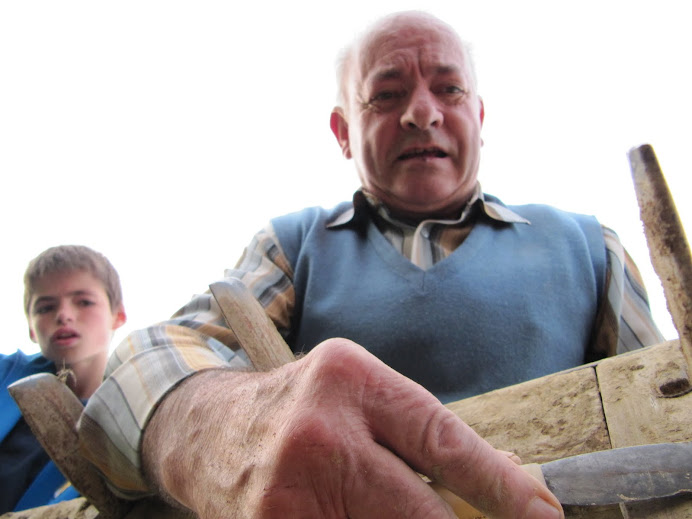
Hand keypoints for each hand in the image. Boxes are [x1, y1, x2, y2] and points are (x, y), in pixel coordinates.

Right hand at [143, 338, 562, 518]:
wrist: (213, 431)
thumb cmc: (303, 406)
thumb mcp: (362, 392)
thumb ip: (422, 434)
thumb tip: (505, 482)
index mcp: (350, 380)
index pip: (443, 440)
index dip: (501, 486)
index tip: (543, 514)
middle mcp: (319, 434)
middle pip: (421, 512)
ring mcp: (290, 495)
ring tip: (388, 501)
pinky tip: (362, 512)